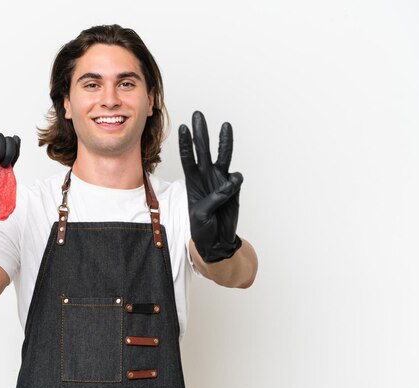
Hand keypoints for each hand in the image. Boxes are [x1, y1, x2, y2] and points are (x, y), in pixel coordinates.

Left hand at [178, 111, 242, 262]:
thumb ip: (214, 198)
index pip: (188, 158)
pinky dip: (233, 183)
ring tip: (225, 125)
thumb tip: (230, 183)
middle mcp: (206, 176)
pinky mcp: (233, 189)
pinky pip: (235, 179)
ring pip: (222, 156)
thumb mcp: (201, 214)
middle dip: (201, 132)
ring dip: (223, 141)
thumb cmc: (202, 228)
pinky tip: (231, 191)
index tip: (182, 128)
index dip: (185, 144)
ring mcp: (220, 180)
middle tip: (198, 115)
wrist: (216, 241)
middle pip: (203, 150)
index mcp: (192, 181)